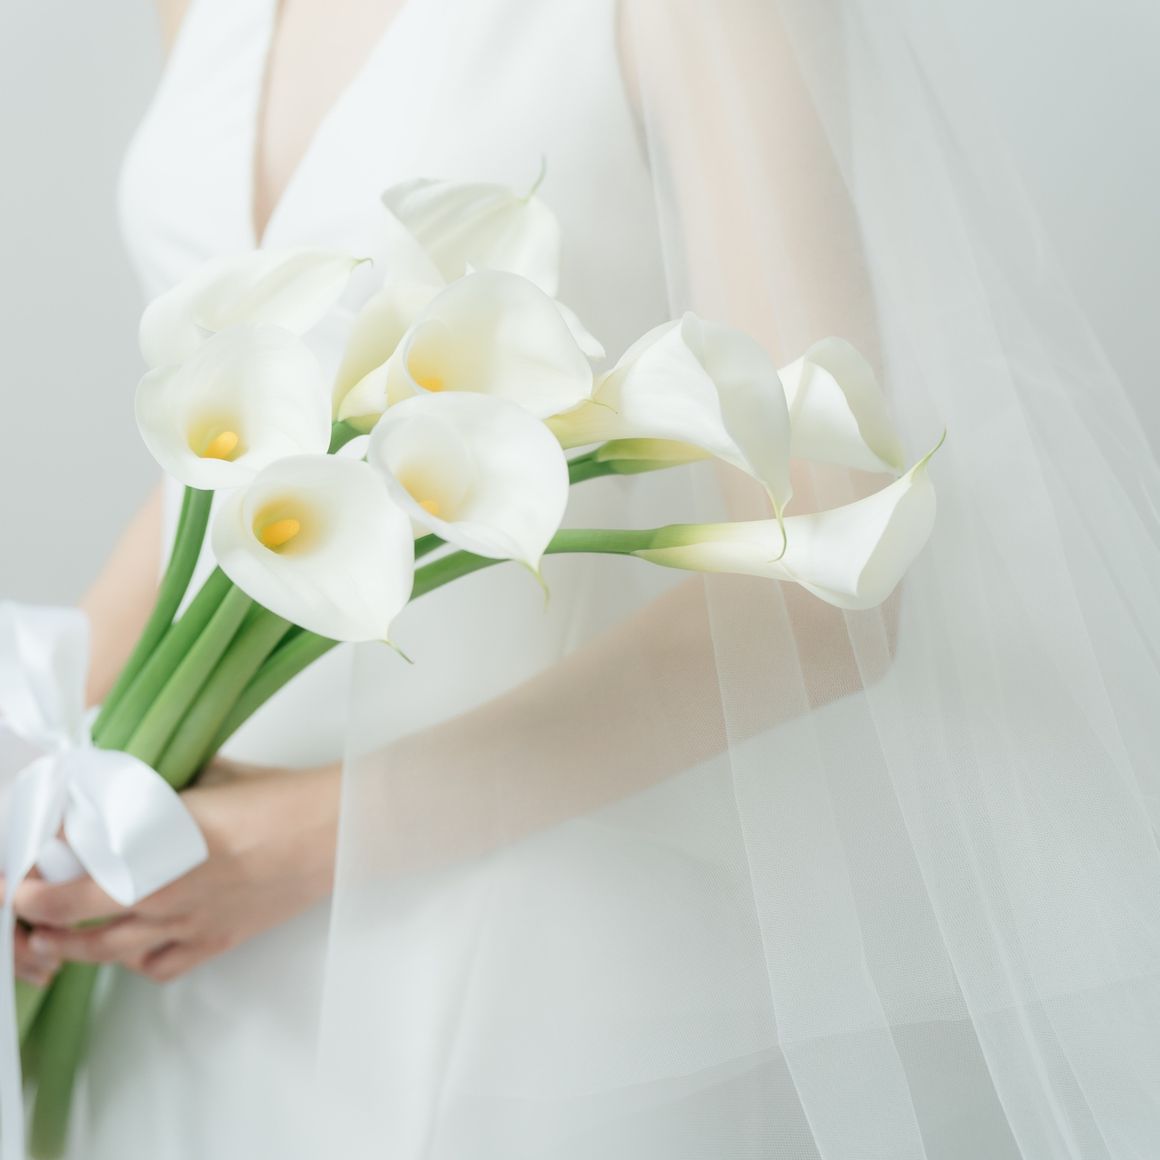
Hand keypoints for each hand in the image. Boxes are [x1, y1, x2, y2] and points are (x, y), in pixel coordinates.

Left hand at [11, 757, 339, 983]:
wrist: (331, 831)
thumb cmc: (277, 798)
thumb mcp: (210, 775)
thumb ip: (164, 785)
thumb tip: (133, 781)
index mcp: (158, 843)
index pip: (74, 863)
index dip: (39, 866)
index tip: (30, 857)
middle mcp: (164, 891)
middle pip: (76, 918)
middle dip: (39, 914)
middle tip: (25, 900)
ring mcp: (189, 922)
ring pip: (107, 951)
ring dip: (71, 946)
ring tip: (53, 937)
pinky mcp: (216, 940)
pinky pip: (158, 967)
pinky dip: (134, 962)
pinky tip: (131, 947)